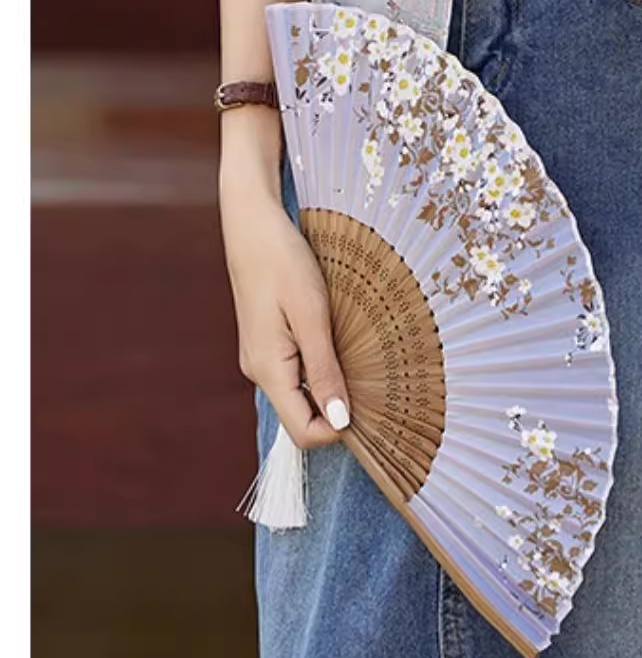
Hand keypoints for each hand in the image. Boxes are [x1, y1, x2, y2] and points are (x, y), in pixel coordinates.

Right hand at [220, 158, 349, 450]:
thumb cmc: (282, 262)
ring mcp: (261, 358)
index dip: (338, 428)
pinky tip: (338, 336)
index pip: (302, 432)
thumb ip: (324, 371)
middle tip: (372, 372)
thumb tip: (339, 422)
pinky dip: (320, 363)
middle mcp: (259, 372)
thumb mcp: (311, 315)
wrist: (252, 226)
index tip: (372, 401)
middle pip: (303, 415)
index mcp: (267, 370)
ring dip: (332, 381)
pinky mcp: (267, 342)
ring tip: (357, 349)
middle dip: (339, 404)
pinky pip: (296, 369)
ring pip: (302, 392)